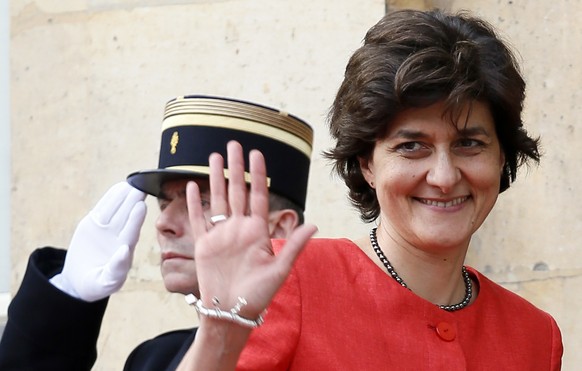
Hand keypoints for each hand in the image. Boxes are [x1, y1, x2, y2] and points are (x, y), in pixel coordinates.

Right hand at [50, 182, 146, 301]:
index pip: (131, 233)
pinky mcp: (94, 224)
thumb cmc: (96, 285)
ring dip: (123, 196)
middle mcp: (118, 238)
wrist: (79, 282)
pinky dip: (110, 198)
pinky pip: (103, 209)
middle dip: (133, 202)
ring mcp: (107, 229)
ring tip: (131, 183)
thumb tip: (124, 251)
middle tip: (141, 187)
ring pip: (116, 210)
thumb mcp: (105, 282)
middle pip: (126, 217)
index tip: (140, 207)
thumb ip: (115, 269)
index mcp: (124, 251)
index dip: (135, 220)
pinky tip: (119, 187)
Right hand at [187, 141, 317, 319]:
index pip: (259, 195)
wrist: (232, 312)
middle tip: (234, 144)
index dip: (258, 174)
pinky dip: (194, 204)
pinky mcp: (203, 245)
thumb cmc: (258, 295)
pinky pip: (198, 220)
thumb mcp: (279, 270)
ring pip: (217, 199)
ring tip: (213, 157)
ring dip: (215, 178)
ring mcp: (220, 235)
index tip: (257, 154)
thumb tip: (314, 224)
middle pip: (236, 191)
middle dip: (235, 167)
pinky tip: (191, 186)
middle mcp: (239, 228)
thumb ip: (293, 245)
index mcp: (257, 231)